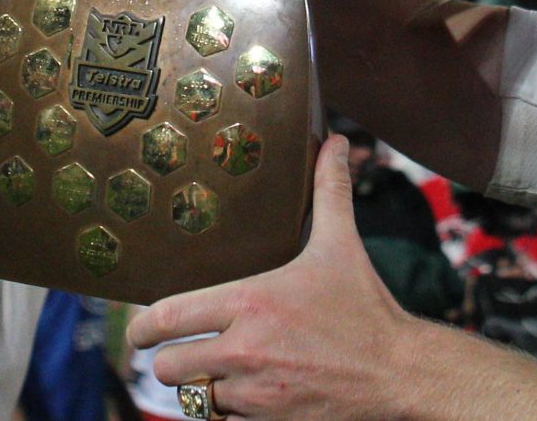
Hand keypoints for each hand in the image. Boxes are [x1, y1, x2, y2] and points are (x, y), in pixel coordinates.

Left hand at [129, 137, 432, 420]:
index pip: (166, 319)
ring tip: (212, 370)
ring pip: (193, 399)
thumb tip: (333, 143)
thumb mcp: (342, 244)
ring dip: (199, 386)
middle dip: (169, 359)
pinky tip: (241, 393)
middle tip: (178, 349)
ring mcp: (254, 395)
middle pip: (167, 367)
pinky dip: (226, 411)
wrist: (398, 372)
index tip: (138, 328)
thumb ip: (330, 190)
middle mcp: (244, 351)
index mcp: (250, 303)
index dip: (141, 327)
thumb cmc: (366, 308)